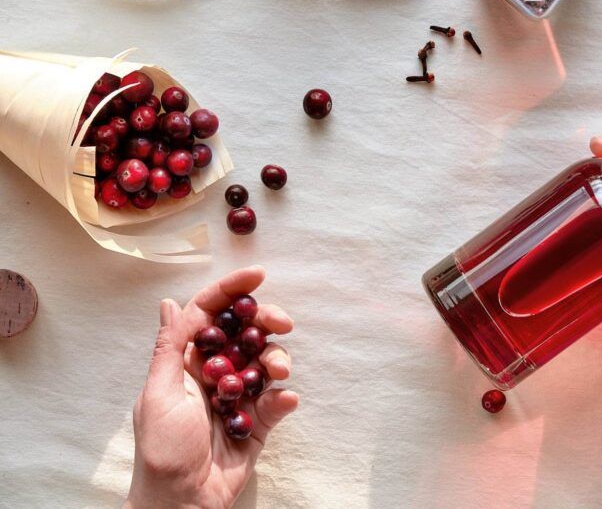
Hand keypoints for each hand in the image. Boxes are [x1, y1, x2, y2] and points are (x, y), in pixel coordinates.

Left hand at [126, 266, 298, 508]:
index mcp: (187, 361)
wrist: (182, 502)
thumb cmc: (162, 450)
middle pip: (246, 331)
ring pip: (266, 361)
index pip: (210, 314)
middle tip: (283, 323)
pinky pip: (278, 400)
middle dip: (267, 321)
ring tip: (277, 374)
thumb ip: (170, 347)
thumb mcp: (159, 392)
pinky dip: (284, 397)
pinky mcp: (258, 421)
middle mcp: (215, 372)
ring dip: (276, 360)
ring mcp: (239, 395)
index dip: (232, 291)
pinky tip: (283, 400)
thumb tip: (170, 302)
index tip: (258, 274)